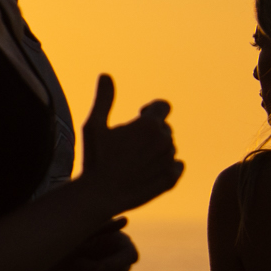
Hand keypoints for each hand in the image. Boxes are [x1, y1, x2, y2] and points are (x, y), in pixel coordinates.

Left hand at [32, 219, 139, 270]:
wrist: (55, 250)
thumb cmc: (71, 236)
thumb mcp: (84, 229)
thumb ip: (103, 226)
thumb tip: (125, 220)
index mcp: (122, 245)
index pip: (130, 257)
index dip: (110, 264)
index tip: (91, 266)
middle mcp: (123, 261)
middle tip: (74, 267)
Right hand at [79, 76, 184, 215]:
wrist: (99, 195)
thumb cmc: (94, 158)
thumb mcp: (93, 126)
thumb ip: (103, 99)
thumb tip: (105, 75)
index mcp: (149, 124)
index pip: (163, 106)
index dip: (150, 111)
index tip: (138, 118)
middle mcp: (165, 140)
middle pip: (164, 128)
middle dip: (150, 133)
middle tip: (127, 147)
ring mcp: (170, 160)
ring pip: (169, 148)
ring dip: (155, 151)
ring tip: (133, 162)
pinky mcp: (172, 179)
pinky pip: (176, 166)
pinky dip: (165, 167)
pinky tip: (145, 173)